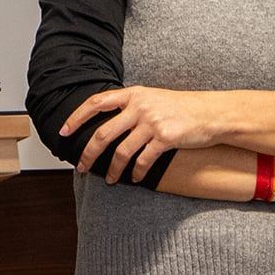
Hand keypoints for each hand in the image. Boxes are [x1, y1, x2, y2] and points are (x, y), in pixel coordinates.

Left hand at [61, 86, 220, 183]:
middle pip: (103, 133)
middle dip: (89, 153)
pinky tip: (134, 177)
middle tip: (82, 166)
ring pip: (121, 151)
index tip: (63, 130)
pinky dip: (136, 172)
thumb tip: (106, 120)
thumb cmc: (181, 108)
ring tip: (111, 179)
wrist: (211, 113)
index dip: (77, 117)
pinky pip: (143, 160)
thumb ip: (130, 106)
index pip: (96, 102)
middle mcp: (140, 106)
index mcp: (133, 94)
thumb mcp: (152, 98)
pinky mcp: (165, 138)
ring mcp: (152, 122)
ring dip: (113, 169)